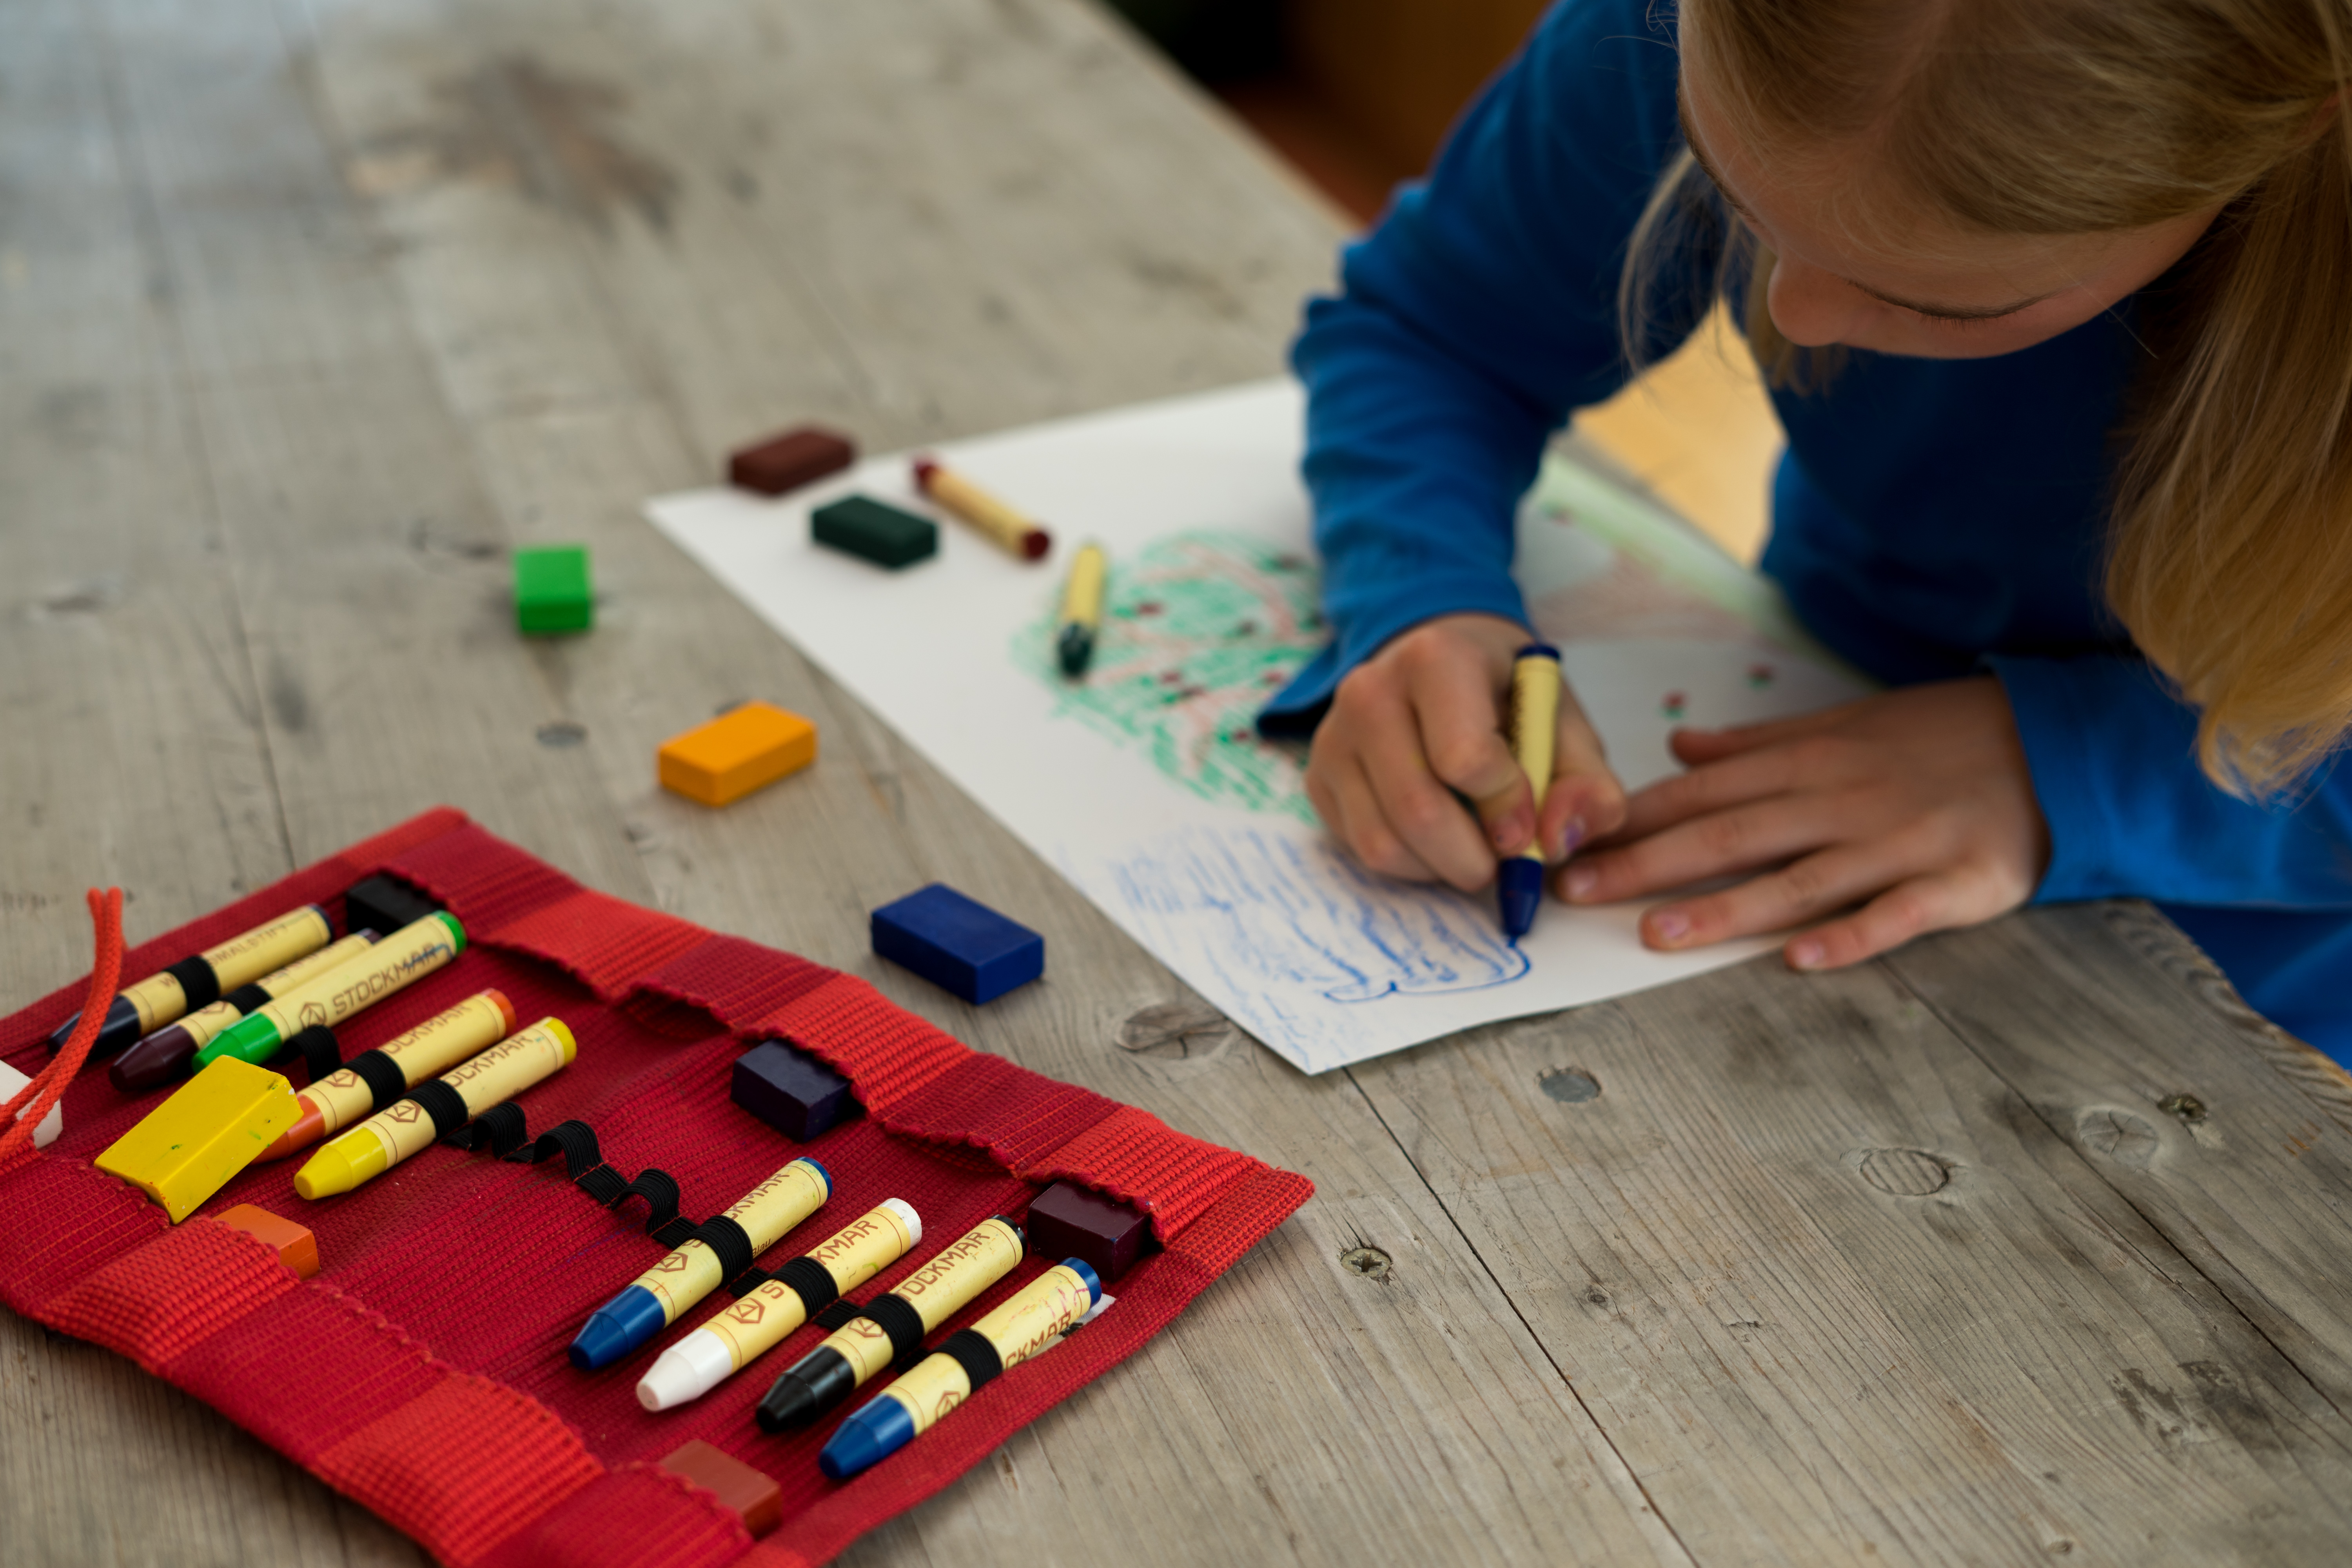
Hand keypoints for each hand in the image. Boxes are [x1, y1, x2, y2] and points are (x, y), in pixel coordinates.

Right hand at [1306, 613, 1627, 890]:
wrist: (1439, 663)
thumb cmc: (1507, 696)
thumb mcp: (1565, 726)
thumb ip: (1586, 785)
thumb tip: (1557, 844)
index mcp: (1437, 659)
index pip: (1464, 759)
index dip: (1507, 809)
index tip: (1528, 826)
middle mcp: (1370, 691)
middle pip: (1418, 810)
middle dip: (1474, 859)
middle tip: (1505, 862)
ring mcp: (1334, 735)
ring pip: (1382, 843)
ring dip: (1440, 869)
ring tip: (1473, 851)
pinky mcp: (1318, 776)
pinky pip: (1360, 849)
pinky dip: (1408, 865)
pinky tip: (1435, 840)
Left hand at [1560, 676, 2050, 967]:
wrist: (2055, 743)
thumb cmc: (1938, 736)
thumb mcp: (1845, 722)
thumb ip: (1758, 745)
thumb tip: (1678, 746)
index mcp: (1812, 761)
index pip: (1704, 791)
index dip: (1633, 817)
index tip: (1570, 839)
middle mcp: (1843, 800)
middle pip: (1732, 834)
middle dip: (1649, 863)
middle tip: (1578, 891)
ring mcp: (1898, 844)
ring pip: (1798, 880)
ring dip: (1725, 907)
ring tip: (1656, 933)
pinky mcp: (1955, 884)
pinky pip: (1894, 916)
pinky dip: (1848, 938)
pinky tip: (1799, 961)